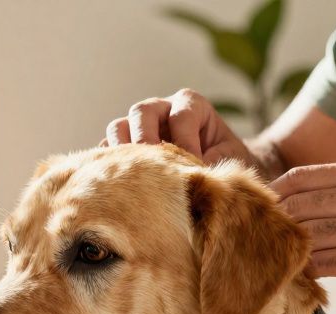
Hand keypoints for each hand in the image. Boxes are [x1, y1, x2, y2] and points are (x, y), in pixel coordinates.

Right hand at [102, 88, 255, 166]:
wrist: (217, 168)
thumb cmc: (225, 160)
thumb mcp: (228, 158)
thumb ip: (212, 164)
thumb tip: (188, 180)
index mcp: (190, 104)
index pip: (181, 117)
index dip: (185, 144)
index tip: (192, 169)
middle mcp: (161, 109)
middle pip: (141, 112)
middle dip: (146, 141)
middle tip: (155, 171)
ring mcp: (139, 125)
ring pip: (118, 128)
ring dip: (123, 153)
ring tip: (136, 178)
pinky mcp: (124, 146)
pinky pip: (107, 151)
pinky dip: (111, 165)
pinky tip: (123, 186)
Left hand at [271, 161, 335, 304]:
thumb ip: (324, 194)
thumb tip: (270, 195)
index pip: (298, 177)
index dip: (272, 194)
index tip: (258, 210)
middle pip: (298, 207)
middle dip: (278, 225)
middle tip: (263, 239)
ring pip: (307, 236)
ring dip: (291, 249)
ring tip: (281, 256)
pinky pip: (321, 263)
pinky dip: (309, 269)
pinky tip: (307, 272)